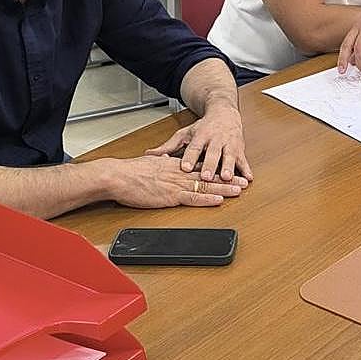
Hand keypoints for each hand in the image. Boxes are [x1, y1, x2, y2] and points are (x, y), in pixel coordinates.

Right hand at [106, 154, 248, 208]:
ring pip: (206, 186)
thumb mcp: (149, 163)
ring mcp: (176, 184)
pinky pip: (193, 198)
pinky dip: (207, 199)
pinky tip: (219, 200)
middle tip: (243, 181)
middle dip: (227, 179)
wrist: (117, 176)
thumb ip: (159, 162)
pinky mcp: (170, 196)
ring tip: (239, 190)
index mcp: (174, 165)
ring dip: (224, 189)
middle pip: (209, 176)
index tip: (229, 171)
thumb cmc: (129, 172)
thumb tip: (163, 159)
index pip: (200, 167)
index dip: (217, 169)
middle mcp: (179, 173)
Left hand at [147, 101, 252, 181]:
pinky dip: (246, 169)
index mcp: (200, 136)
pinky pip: (243, 160)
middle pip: (212, 153)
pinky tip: (248, 178)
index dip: (189, 157)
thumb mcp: (185, 134)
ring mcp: (229, 144)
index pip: (193, 147)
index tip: (184, 168)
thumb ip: (168, 147)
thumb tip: (149, 154)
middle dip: (209, 164)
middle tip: (205, 176)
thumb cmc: (203, 127)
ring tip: (227, 177)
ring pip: (229, 156)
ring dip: (228, 167)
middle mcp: (215, 139)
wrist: (225, 112)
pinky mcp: (239, 149)